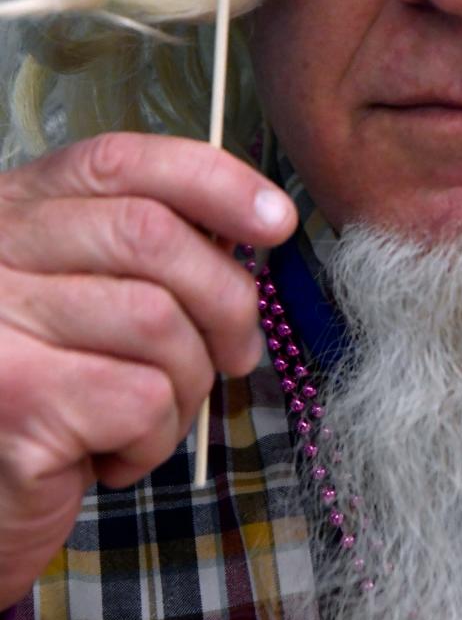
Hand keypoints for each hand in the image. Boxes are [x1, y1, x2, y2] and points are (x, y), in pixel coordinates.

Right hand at [0, 132, 297, 612]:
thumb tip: (256, 225)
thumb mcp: (88, 302)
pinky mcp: (16, 399)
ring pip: (158, 321)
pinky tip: (110, 457)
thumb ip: (147, 253)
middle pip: (151, 235)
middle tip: (236, 353)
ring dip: (186, 384)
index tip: (277, 221)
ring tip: (147, 419)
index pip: (120, 162)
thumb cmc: (47, 401)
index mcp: (14, 213)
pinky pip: (144, 398)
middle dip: (225, 298)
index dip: (214, 181)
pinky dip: (154, 439)